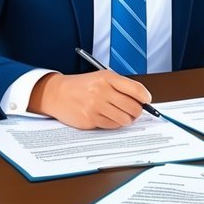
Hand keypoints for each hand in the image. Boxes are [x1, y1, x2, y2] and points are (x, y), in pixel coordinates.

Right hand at [30, 71, 151, 129]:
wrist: (57, 93)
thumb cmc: (82, 86)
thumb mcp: (101, 78)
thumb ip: (121, 86)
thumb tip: (142, 100)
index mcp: (107, 77)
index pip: (136, 89)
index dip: (145, 97)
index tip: (147, 101)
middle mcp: (102, 91)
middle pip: (133, 107)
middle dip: (136, 112)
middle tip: (133, 111)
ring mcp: (96, 106)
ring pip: (124, 119)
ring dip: (126, 119)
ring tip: (119, 114)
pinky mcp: (90, 119)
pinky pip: (112, 126)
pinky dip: (113, 124)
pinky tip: (107, 117)